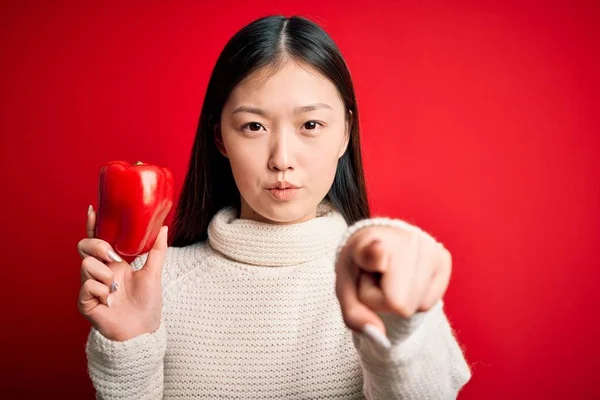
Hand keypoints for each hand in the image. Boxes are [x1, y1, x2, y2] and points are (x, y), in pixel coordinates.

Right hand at [77, 205, 167, 341]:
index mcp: (114, 263)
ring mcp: (91, 286)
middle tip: (112, 257)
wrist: (142, 331)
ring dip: (103, 274)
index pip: (100, 240)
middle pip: (84, 247)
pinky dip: (100, 291)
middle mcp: (100, 272)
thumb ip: (156, 250)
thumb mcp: (154, 273)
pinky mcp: (85, 302)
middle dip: (96, 245)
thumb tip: (163, 227)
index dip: (94, 225)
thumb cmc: (148, 304)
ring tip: (115, 288)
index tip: (94, 209)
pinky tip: (108, 300)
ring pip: (85, 265)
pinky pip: (86, 287)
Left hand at [335, 225, 451, 342]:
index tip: (377, 255)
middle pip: (396, 304)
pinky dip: (417, 299)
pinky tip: (408, 279)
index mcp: (368, 242)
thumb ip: (354, 315)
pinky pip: (429, 304)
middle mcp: (402, 239)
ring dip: (400, 300)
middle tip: (378, 280)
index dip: (376, 258)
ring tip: (392, 278)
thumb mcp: (347, 291)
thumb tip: (379, 334)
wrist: (382, 244)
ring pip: (414, 306)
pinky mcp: (443, 257)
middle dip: (384, 301)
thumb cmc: (362, 269)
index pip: (375, 253)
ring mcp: (426, 246)